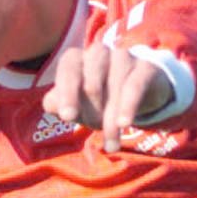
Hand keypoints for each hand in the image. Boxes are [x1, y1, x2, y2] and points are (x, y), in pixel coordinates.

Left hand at [43, 44, 173, 151]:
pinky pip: (134, 86)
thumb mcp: (76, 104)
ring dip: (111, 121)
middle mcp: (98, 52)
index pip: (68, 69)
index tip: (68, 117)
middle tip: (95, 129)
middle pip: (91, 85)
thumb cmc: (97, 99)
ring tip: (111, 145)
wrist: (139, 93)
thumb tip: (51, 104)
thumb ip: (58, 103)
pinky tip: (124, 124)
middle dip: (92, 114)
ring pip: (113, 89)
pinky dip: (128, 107)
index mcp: (76, 58)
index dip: (67, 93)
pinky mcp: (145, 67)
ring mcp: (123, 56)